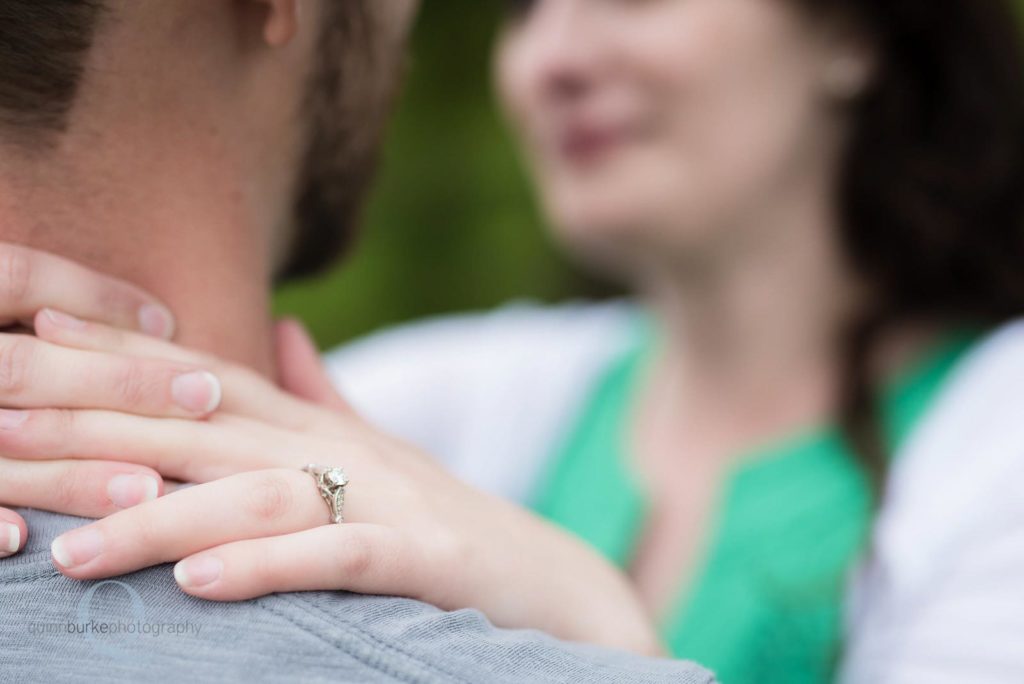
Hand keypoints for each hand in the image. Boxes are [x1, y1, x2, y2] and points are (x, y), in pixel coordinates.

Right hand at [0, 243, 181, 558]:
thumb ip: (43, 302)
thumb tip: (158, 324)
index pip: (16, 277)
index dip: (94, 297)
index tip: (169, 323)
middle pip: (21, 365)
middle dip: (117, 385)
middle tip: (203, 398)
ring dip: (66, 472)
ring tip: (144, 487)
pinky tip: (17, 542)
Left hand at [1, 312, 663, 655]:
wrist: (553, 579)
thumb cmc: (450, 521)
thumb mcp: (378, 452)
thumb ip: (320, 395)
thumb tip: (274, 334)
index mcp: (321, 428)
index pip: (207, 381)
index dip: (120, 354)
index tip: (33, 336)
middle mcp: (345, 452)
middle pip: (207, 431)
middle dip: (99, 429)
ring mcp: (388, 500)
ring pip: (260, 497)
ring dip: (162, 521)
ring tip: (67, 550)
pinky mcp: (426, 555)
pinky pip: (339, 555)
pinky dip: (271, 565)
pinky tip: (199, 582)